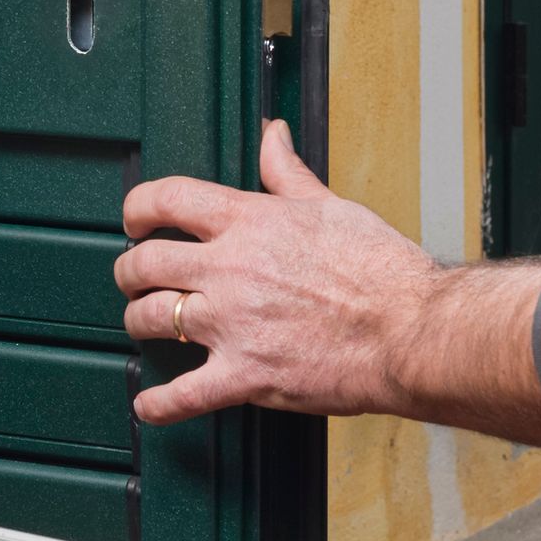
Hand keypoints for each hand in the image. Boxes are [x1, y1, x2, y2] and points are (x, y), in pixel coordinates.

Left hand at [115, 120, 439, 423]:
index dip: (138, 208)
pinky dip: (158, 403)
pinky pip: (183, 394)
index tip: (135, 220)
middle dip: (129, 271)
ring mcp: (232, 324)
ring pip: (151, 318)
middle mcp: (231, 269)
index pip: (167, 198)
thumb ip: (288, 172)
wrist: (411, 331)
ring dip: (138, 322)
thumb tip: (273, 136)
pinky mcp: (245, 375)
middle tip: (133, 278)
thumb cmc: (382, 272)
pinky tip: (149, 404)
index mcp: (250, 222)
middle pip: (145, 262)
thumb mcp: (330, 206)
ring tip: (144, 326)